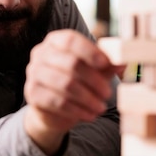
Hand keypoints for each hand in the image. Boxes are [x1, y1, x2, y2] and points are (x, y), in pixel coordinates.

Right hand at [23, 29, 123, 155]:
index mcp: (55, 41)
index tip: (106, 64)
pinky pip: (57, 102)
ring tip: (101, 107)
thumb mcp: (94, 71)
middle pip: (70, 63)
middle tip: (108, 94)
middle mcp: (40, 54)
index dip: (90, 52)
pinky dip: (77, 110)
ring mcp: (33, 73)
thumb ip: (106, 65)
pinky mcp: (32, 94)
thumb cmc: (77, 82)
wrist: (54, 108)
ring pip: (65, 84)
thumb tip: (123, 63)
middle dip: (93, 80)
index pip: (70, 40)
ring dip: (87, 98)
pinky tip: (89, 115)